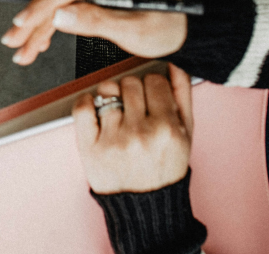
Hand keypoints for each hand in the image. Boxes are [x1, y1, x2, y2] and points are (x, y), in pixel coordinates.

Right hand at [1, 0, 186, 64]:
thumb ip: (96, 21)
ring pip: (58, 2)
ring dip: (38, 27)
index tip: (22, 23)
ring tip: (23, 51)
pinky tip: (38, 41)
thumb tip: (60, 17)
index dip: (41, 6)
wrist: (188, 24)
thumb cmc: (169, 26)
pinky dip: (52, 25)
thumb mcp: (135, 30)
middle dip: (33, 21)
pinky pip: (67, 5)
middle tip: (14, 42)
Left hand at [73, 64, 193, 193]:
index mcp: (167, 129)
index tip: (152, 98)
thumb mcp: (185, 135)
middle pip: (130, 82)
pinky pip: (82, 106)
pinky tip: (97, 110)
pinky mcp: (90, 147)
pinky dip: (87, 101)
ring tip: (120, 113)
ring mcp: (113, 140)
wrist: (144, 206)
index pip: (154, 80)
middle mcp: (140, 134)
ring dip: (113, 96)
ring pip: (107, 89)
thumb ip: (182, 95)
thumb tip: (175, 62)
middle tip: (137, 109)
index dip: (153, 86)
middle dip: (134, 91)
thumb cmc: (165, 168)